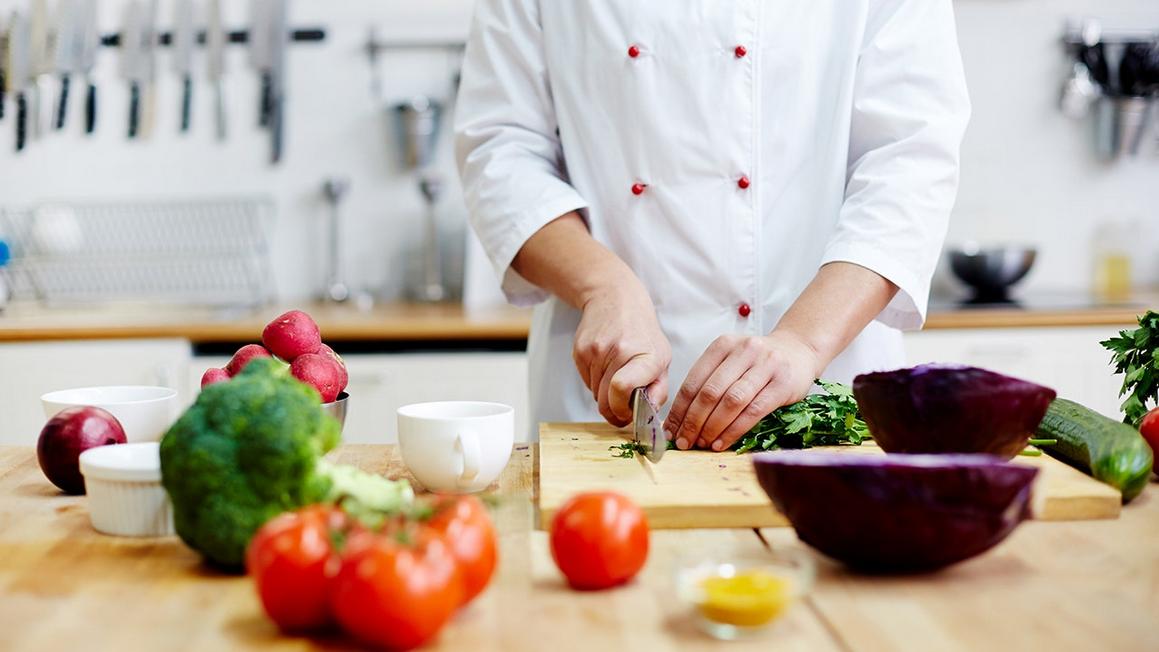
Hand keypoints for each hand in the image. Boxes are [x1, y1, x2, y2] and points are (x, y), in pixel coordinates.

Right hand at [573, 281, 670, 426]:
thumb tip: (649, 417)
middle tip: (622, 407)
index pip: (622, 389)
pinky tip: (605, 366)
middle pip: (605, 400)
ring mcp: (595, 351)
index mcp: (645, 356)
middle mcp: (618, 351)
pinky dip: (595, 382)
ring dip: (605, 395)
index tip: (628, 414)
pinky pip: (586, 382)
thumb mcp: (662, 357)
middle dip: (613, 411)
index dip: (622, 409)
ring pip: (595, 394)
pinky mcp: (580, 351)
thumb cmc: (641, 332)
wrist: (614, 298)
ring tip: (616, 376)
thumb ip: (659, 390)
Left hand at [665, 331, 820, 450]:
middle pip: (710, 392)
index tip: (670, 431)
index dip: (679, 409)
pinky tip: (722, 443)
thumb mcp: (731, 362)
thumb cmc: (757, 364)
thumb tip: (679, 421)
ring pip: (731, 402)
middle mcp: (744, 350)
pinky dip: (734, 430)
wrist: (798, 351)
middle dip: (693, 422)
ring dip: (712, 428)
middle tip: (683, 441)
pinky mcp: (783, 384)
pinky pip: (753, 412)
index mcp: (723, 345)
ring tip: (701, 444)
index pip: (694, 381)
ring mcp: (766, 365)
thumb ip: (708, 383)